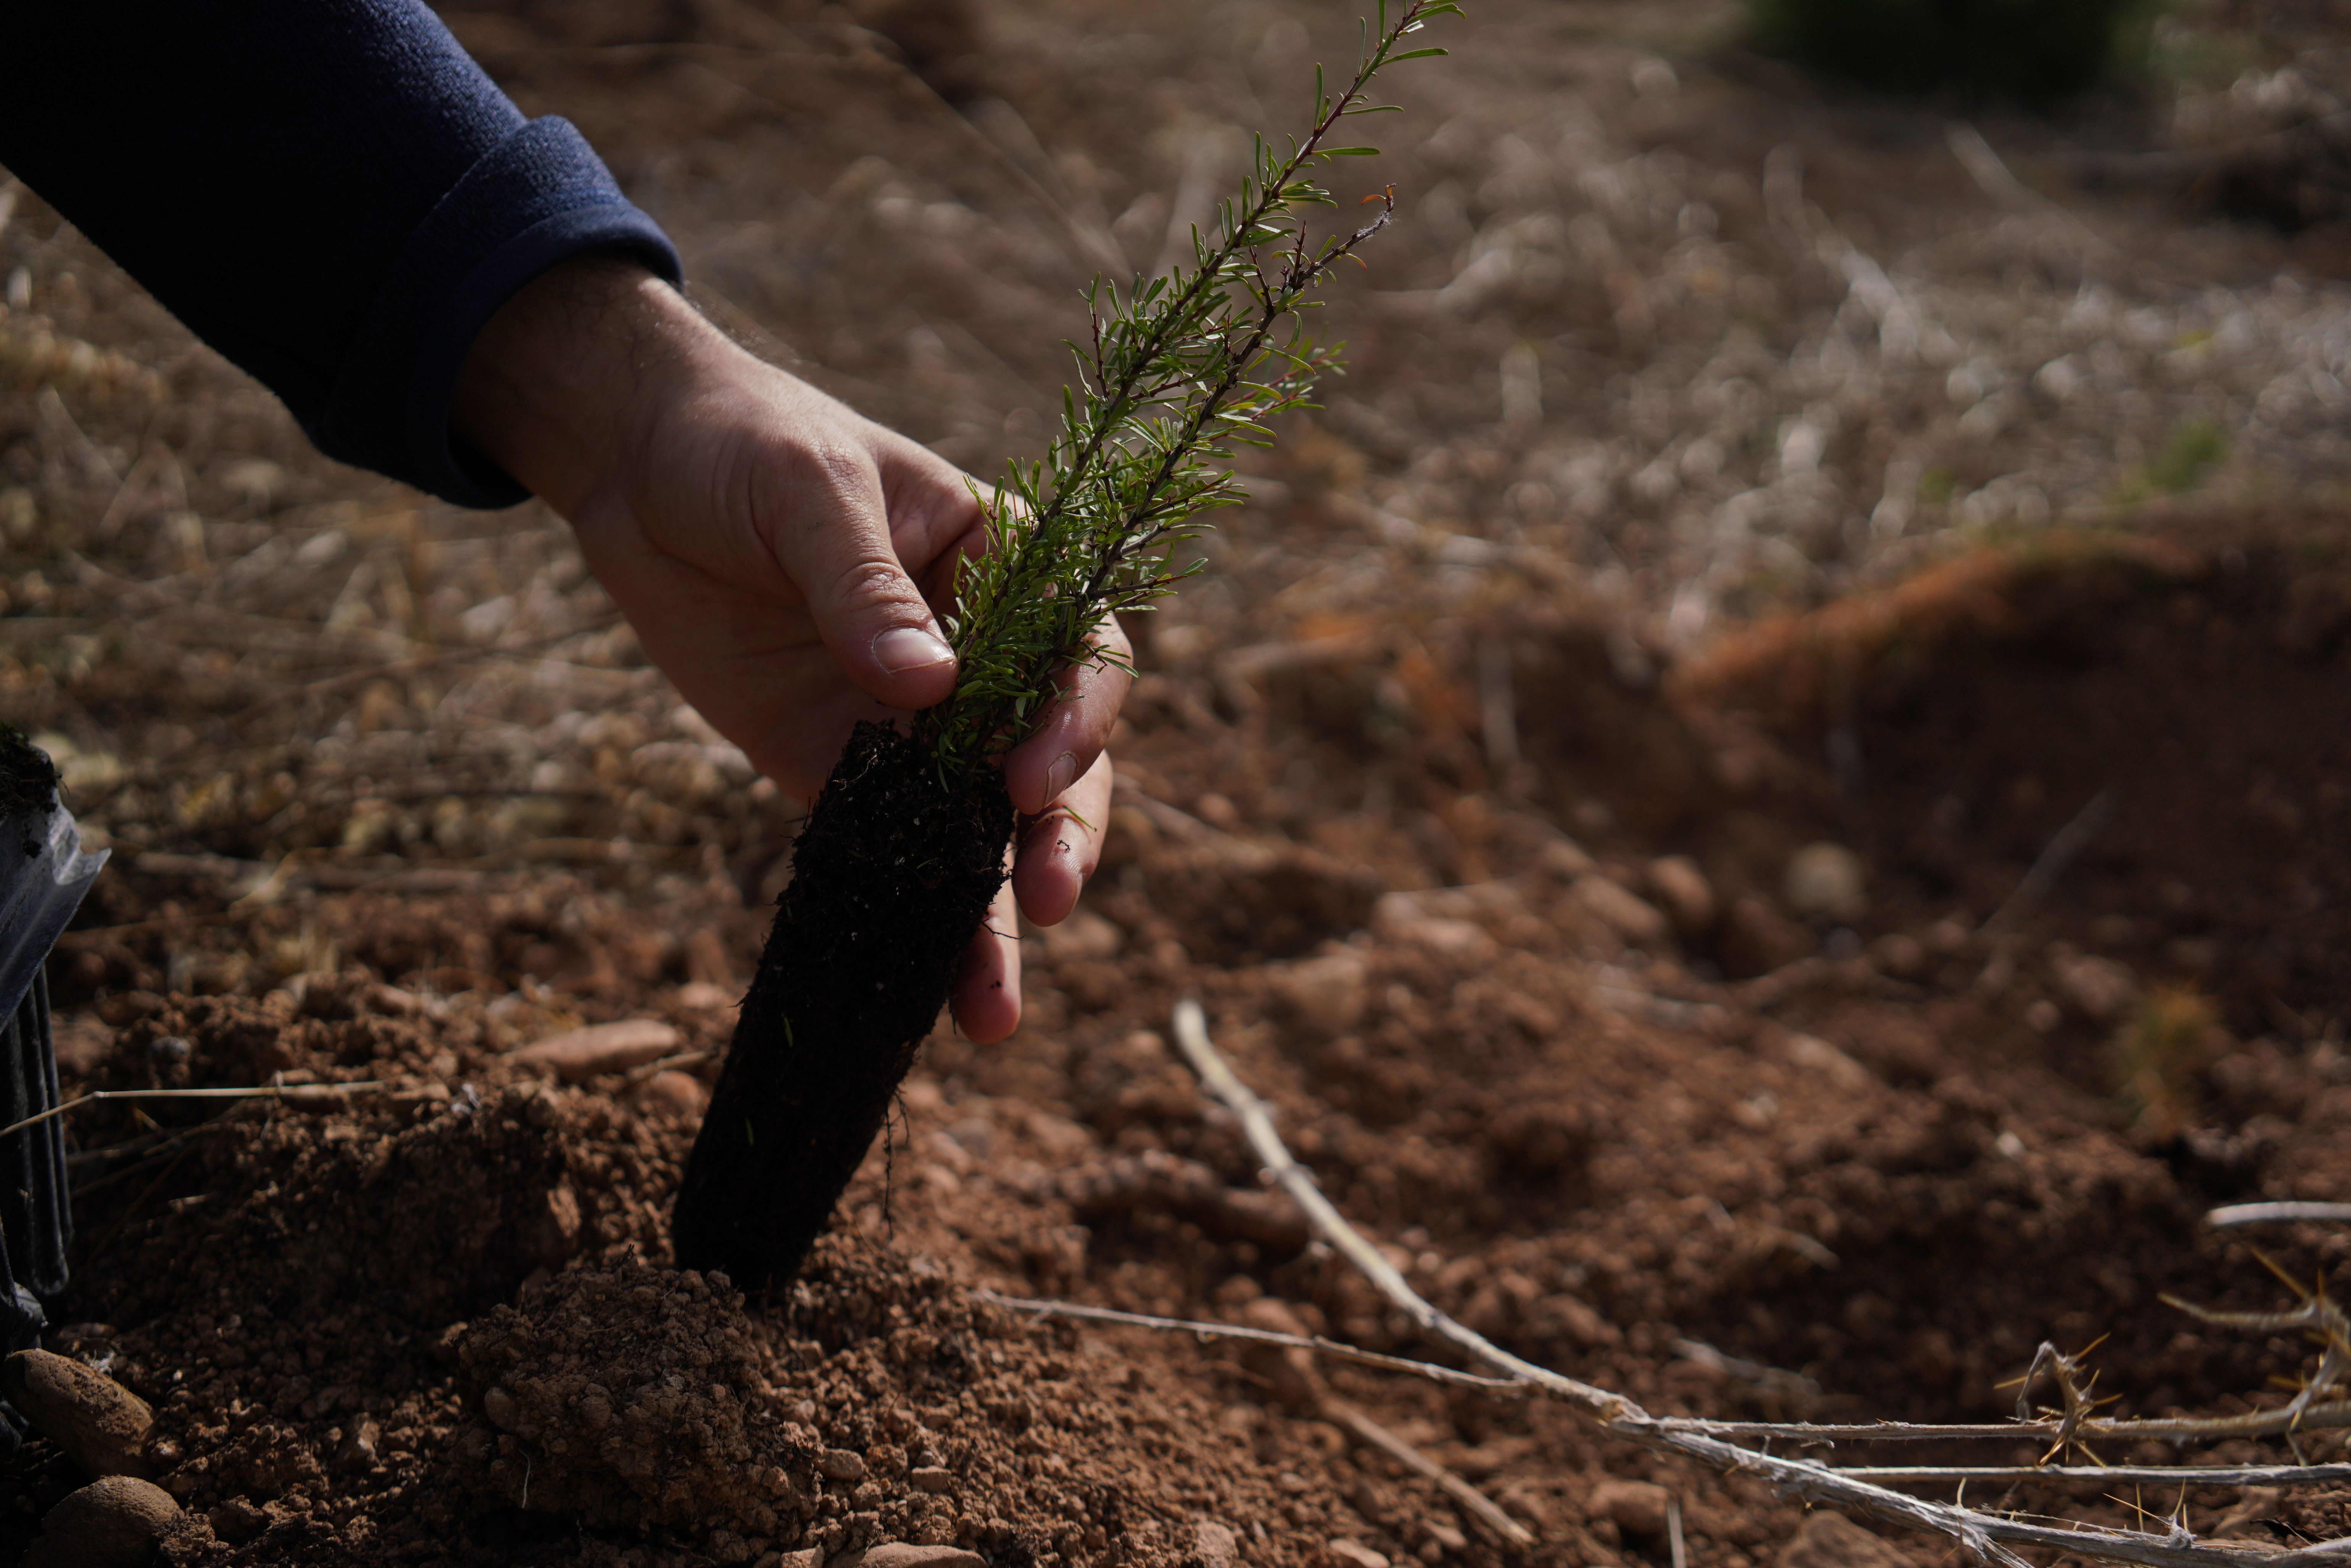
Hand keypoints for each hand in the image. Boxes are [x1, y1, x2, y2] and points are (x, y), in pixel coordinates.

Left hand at [452, 258, 1127, 1041]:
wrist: (638, 467)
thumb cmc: (742, 443)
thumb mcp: (807, 492)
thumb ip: (866, 591)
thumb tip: (928, 690)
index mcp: (1006, 570)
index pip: (1077, 655)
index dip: (1074, 722)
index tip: (1028, 777)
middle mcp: (980, 660)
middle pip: (1050, 766)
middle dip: (1058, 840)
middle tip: (1049, 901)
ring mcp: (912, 723)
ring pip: (976, 832)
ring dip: (990, 919)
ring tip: (990, 1011)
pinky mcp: (837, 767)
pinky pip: (887, 851)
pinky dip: (903, 917)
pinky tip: (913, 989)